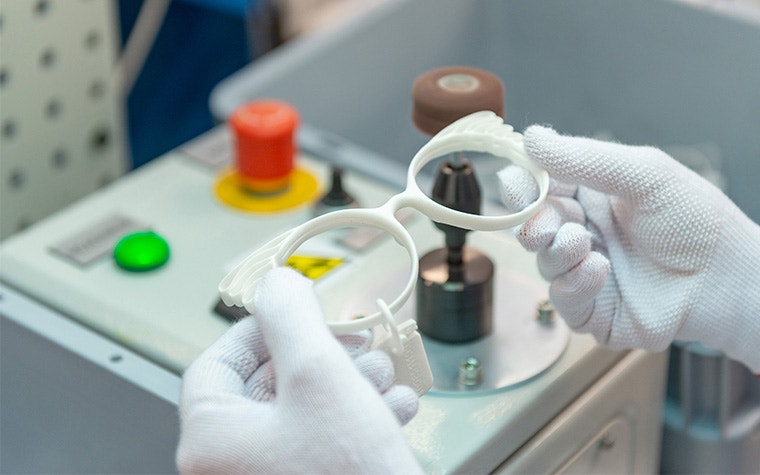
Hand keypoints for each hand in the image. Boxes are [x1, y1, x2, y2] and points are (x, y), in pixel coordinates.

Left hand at [176, 267, 421, 473]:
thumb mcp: (319, 375)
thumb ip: (291, 317)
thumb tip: (275, 284)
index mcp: (212, 440)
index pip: (216, 363)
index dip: (258, 329)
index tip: (292, 314)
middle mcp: (232, 467)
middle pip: (267, 385)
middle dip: (320, 356)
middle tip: (349, 343)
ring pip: (303, 412)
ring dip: (348, 383)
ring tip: (382, 375)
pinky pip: (323, 442)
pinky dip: (357, 417)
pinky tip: (393, 408)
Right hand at [499, 126, 759, 371]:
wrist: (730, 280)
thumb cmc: (696, 221)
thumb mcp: (643, 175)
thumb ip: (584, 158)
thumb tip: (530, 136)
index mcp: (593, 197)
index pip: (542, 188)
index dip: (523, 186)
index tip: (515, 183)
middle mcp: (585, 233)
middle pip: (533, 227)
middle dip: (534, 224)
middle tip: (547, 226)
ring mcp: (586, 274)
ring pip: (543, 264)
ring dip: (556, 253)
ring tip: (584, 246)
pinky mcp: (593, 311)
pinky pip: (562, 300)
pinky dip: (573, 284)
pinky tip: (599, 271)